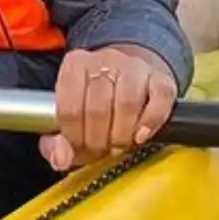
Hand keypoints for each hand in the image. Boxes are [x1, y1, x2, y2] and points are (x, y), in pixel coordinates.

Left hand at [41, 44, 177, 171]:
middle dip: (98, 140)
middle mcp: (104, 60)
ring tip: (119, 145)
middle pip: (97, 109)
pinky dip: (149, 123)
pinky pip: (158, 101)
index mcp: (75, 65)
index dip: (75, 137)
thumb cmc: (99, 100)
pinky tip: (140, 136)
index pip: (69, 109)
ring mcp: (135, 67)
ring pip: (127, 103)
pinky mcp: (161, 78)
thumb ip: (57, 142)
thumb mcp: (72, 116)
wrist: (135, 74)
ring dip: (122, 135)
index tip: (81, 148)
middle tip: (102, 151)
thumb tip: (60, 159)